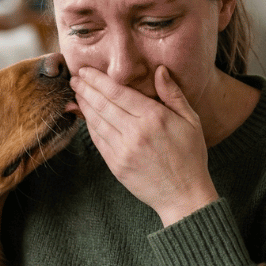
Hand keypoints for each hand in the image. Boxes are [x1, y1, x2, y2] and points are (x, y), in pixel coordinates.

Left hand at [71, 65, 218, 225]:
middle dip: (85, 89)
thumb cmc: (190, 156)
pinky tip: (86, 115)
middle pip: (102, 104)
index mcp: (154, 118)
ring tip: (76, 93)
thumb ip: (173, 94)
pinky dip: (89, 125)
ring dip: (84, 105)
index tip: (86, 70)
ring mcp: (123, 150)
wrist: (184, 194)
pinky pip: (98, 140)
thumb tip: (159, 70)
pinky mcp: (116, 165)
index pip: (117, 92)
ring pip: (96, 121)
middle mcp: (135, 132)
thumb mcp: (190, 121)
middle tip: (74, 78)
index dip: (98, 80)